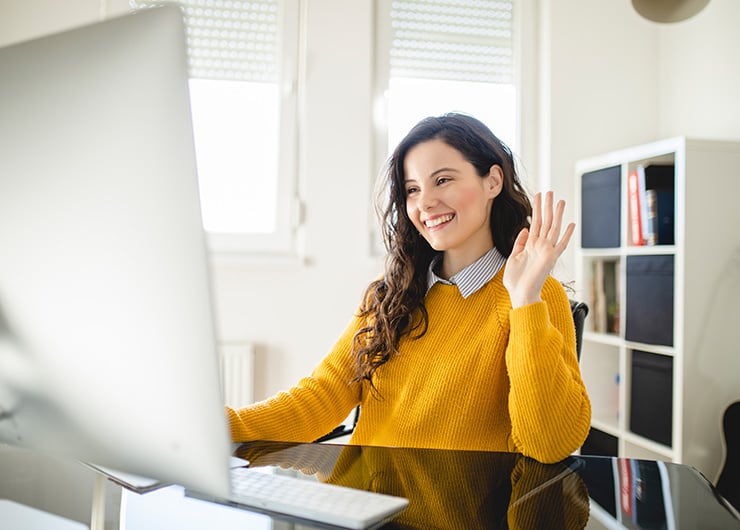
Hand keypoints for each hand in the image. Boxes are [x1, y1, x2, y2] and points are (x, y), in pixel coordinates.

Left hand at [503, 191, 574, 307]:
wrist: (520, 295)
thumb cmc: (516, 280)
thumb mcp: (514, 257)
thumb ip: (520, 243)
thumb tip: (525, 229)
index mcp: (531, 245)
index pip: (535, 223)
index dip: (537, 209)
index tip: (539, 196)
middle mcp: (540, 246)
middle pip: (545, 221)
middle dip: (547, 206)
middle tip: (549, 191)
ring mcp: (546, 251)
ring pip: (552, 228)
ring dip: (556, 214)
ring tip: (559, 200)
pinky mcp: (550, 258)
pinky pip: (560, 244)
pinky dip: (567, 235)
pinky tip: (571, 224)